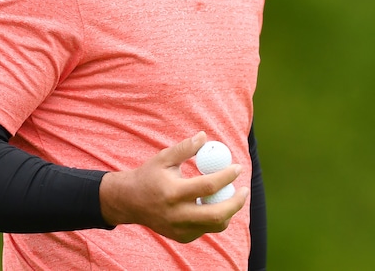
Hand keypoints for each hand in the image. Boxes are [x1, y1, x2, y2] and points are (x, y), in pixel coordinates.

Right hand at [98, 132, 249, 242]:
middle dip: (236, 203)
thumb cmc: (149, 176)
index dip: (227, 176)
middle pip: (217, 215)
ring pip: (215, 226)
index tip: (238, 168)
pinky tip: (209, 205)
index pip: (208, 187)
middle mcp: (177, 214)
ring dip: (228, 211)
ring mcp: (179, 229)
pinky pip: (205, 229)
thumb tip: (205, 136)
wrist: (130, 202)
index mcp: (173, 192)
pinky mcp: (181, 237)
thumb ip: (185, 148)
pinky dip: (212, 217)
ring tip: (230, 197)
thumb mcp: (163, 158)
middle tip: (244, 190)